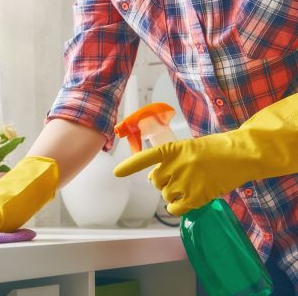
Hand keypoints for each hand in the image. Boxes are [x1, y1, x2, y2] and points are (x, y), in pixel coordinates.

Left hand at [114, 93, 297, 215]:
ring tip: (192, 186)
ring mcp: (185, 181)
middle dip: (164, 182)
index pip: (145, 158)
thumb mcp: (189, 148)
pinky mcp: (196, 196)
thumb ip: (171, 160)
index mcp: (172, 149)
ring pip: (166, 195)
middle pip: (156, 182)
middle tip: (182, 178)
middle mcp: (175, 165)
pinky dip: (178, 207)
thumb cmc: (216, 150)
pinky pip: (176, 208)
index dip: (130, 167)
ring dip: (174, 194)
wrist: (240, 154)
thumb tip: (156, 179)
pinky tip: (187, 201)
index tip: (116, 173)